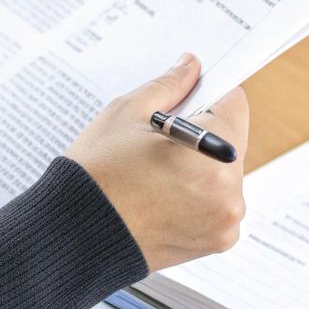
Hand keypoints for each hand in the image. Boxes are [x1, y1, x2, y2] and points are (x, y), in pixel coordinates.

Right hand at [65, 53, 248, 272]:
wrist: (73, 237)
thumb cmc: (97, 175)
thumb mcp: (128, 113)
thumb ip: (169, 86)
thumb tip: (191, 67)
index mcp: (215, 154)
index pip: (234, 105)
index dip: (209, 96)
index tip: (187, 102)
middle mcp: (231, 192)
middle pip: (230, 141)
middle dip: (202, 134)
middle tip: (159, 142)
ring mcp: (225, 222)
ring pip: (222, 173)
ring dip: (199, 167)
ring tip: (155, 173)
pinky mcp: (215, 241)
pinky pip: (215, 203)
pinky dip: (196, 195)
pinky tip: (160, 196)